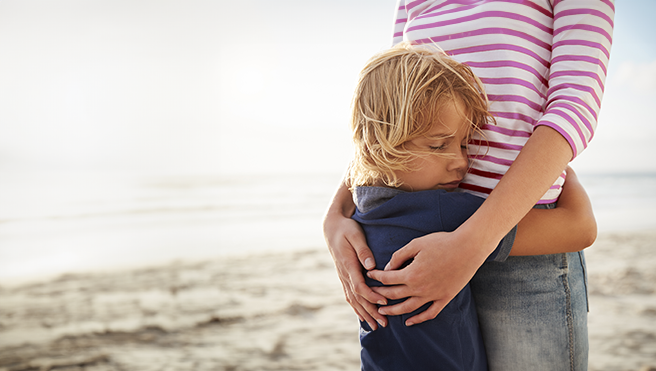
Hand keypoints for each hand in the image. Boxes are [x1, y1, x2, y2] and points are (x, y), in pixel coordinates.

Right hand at [323, 210, 388, 329]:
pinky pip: (349, 295)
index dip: (371, 296)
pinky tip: (363, 316)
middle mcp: (344, 274)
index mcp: (348, 265)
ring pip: (353, 299)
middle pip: (357, 298)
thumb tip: (371, 265)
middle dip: (371, 312)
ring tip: (376, 326)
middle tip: (383, 323)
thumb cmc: (346, 229)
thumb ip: (363, 250)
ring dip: (364, 313)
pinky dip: (356, 307)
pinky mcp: (344, 276)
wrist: (332, 227)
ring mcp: (343, 276)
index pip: (359, 286)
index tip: (384, 302)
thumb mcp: (355, 235)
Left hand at [367, 229, 492, 325]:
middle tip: (371, 294)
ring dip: (394, 311)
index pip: (387, 279)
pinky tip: (409, 322)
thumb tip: (388, 267)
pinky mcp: (445, 298)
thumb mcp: (416, 244)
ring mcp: (433, 295)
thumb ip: (400, 256)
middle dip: (380, 295)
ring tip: (383, 311)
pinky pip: (429, 313)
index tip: (370, 275)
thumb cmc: (442, 242)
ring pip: (408, 308)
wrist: (468, 248)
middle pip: (394, 295)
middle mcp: (420, 288)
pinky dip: (418, 319)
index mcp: (411, 274)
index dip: (376, 277)